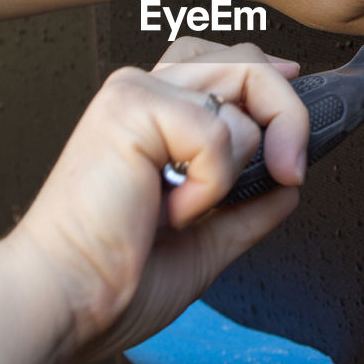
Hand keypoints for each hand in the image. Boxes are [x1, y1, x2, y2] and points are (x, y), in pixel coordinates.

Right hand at [4, 38, 307, 363]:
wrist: (68, 301)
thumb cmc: (112, 278)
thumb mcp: (206, 241)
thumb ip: (249, 209)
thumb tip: (290, 187)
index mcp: (153, 113)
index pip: (227, 62)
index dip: (270, 82)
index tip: (295, 127)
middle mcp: (144, 92)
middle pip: (249, 62)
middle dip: (288, 117)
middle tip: (289, 172)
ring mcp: (136, 93)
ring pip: (242, 95)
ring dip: (232, 169)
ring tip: (180, 206)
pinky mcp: (132, 106)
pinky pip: (217, 133)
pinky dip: (209, 184)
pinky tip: (165, 208)